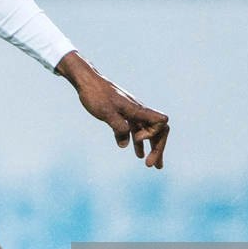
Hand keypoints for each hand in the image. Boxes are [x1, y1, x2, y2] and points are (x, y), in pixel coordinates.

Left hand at [56, 52, 169, 168]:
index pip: (160, 123)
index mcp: (138, 110)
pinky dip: (137, 142)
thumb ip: (118, 127)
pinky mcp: (122, 115)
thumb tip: (124, 145)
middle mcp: (138, 112)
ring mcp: (131, 114)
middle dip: (157, 149)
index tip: (136, 138)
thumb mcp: (106, 112)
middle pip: (157, 131)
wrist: (87, 82)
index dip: (153, 135)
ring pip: (147, 132)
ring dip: (150, 148)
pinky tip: (137, 153)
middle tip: (154, 167)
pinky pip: (134, 130)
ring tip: (150, 165)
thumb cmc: (96, 95)